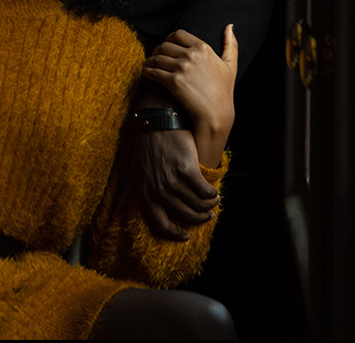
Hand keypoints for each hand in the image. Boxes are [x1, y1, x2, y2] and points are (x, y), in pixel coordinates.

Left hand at [134, 122, 218, 240]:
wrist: (157, 119)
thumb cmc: (149, 143)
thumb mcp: (140, 169)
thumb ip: (149, 188)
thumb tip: (162, 206)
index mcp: (145, 192)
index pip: (160, 224)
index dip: (175, 233)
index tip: (185, 235)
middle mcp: (158, 190)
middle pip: (184, 215)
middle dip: (199, 218)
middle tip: (207, 215)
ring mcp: (172, 180)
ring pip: (197, 205)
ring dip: (209, 206)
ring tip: (214, 201)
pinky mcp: (187, 170)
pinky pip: (204, 191)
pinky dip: (212, 194)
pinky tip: (214, 191)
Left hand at [141, 25, 237, 166]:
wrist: (216, 113)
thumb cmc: (224, 91)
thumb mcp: (230, 65)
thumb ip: (230, 44)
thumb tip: (230, 26)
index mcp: (203, 47)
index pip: (178, 34)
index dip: (169, 38)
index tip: (166, 44)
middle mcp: (191, 55)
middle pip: (165, 45)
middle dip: (157, 50)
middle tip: (155, 56)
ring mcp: (181, 68)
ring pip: (156, 57)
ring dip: (150, 61)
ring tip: (149, 65)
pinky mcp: (173, 82)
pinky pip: (153, 72)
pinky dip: (147, 72)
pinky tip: (147, 74)